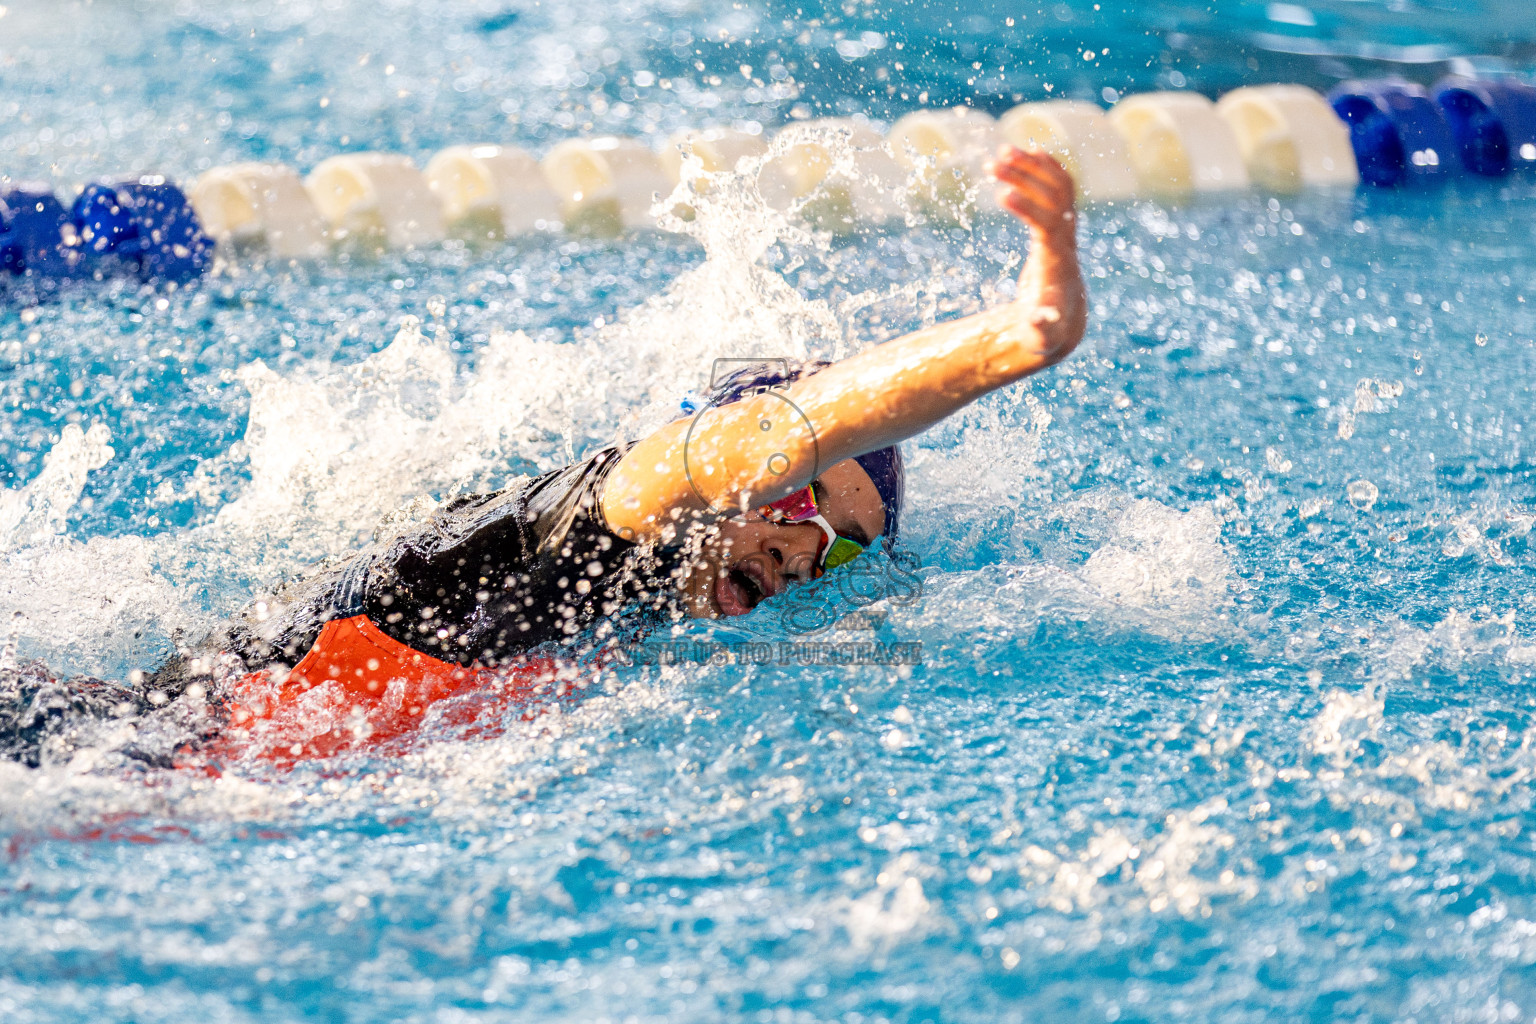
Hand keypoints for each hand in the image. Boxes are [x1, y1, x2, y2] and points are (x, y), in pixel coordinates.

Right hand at [988, 146, 1086, 365]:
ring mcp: (1066, 229)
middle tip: (992, 163)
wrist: (1064, 324)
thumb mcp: (1040, 334)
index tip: (1000, 194)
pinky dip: (1046, 168)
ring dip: (1032, 166)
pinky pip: (1059, 188)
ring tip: (1000, 152)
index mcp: (1056, 261)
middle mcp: (1066, 239)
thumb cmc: (1046, 331)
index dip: (1027, 207)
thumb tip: (1038, 318)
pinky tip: (1030, 151)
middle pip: (1053, 197)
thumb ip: (1040, 326)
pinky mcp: (1059, 225)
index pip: (1047, 224)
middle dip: (1025, 177)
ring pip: (1057, 186)